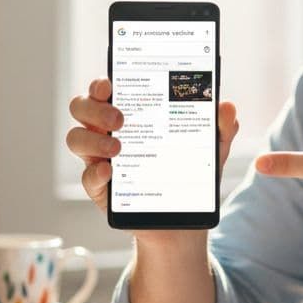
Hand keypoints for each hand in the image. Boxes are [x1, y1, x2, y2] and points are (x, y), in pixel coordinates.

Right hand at [67, 78, 239, 214]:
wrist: (185, 219)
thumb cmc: (190, 172)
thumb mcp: (211, 148)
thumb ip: (221, 127)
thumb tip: (227, 107)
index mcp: (130, 112)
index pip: (104, 89)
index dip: (100, 83)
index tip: (111, 84)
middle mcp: (107, 132)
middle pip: (81, 108)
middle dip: (94, 108)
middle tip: (120, 119)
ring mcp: (100, 159)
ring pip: (75, 139)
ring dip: (91, 140)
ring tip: (118, 149)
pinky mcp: (101, 189)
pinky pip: (86, 177)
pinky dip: (95, 173)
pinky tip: (110, 171)